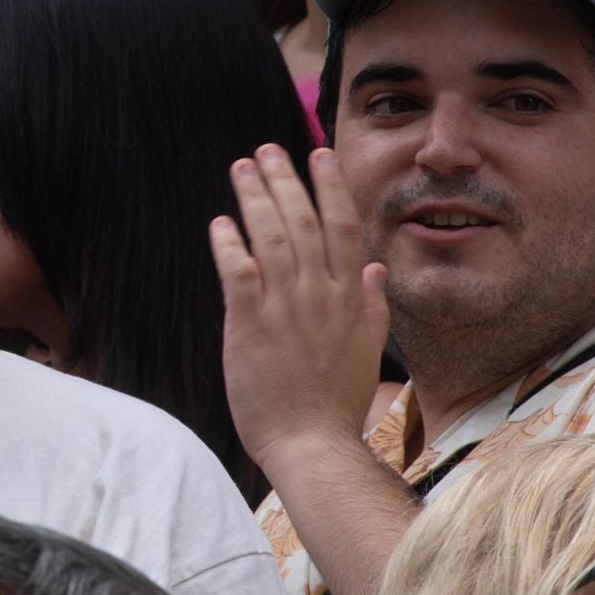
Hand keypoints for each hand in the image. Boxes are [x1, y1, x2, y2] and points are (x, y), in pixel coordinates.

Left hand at [210, 146, 388, 474]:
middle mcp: (320, 296)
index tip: (319, 154)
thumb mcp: (366, 351)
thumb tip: (373, 268)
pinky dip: (230, 244)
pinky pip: (239, 273)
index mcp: (351, 299)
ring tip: (241, 168)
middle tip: (266, 150)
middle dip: (285, 180)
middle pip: (304, 222)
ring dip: (255, 199)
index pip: (344, 228)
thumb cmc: (334, 402)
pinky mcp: (250, 325)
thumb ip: (371, 306)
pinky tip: (220, 222)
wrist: (310, 444)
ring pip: (271, 238)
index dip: (330, 187)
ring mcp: (286, 309)